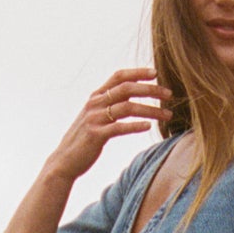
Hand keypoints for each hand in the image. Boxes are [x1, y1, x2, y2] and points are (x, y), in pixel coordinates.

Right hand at [49, 68, 172, 182]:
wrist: (64, 160)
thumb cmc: (84, 139)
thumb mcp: (95, 116)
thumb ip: (110, 104)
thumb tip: (131, 97)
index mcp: (96, 96)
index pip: (119, 77)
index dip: (138, 72)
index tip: (156, 73)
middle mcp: (95, 103)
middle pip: (127, 89)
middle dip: (150, 90)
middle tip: (169, 94)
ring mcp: (95, 118)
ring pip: (127, 107)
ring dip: (150, 110)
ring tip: (167, 115)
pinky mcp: (96, 135)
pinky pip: (119, 127)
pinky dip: (136, 126)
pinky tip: (148, 126)